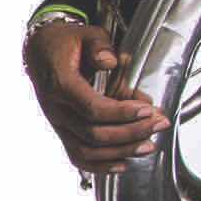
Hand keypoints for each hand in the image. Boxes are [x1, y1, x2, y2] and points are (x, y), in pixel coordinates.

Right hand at [28, 17, 164, 172]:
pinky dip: (100, 165)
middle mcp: (56, 109)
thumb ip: (99, 46)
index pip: (92, 108)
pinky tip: (123, 163)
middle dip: (131, 132)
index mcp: (61, 85)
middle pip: (93, 133)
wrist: (42, 52)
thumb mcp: (85, 35)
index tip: (147, 108)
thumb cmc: (65, 44)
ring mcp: (58, 124)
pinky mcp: (63, 131)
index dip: (122, 112)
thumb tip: (110, 61)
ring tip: (148, 145)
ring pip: (86, 150)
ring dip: (120, 151)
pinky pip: (77, 156)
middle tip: (158, 124)